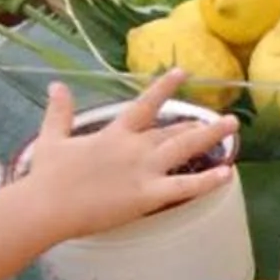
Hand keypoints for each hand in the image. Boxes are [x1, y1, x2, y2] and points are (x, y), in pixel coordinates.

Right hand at [16, 73, 235, 239]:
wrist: (47, 205)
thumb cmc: (47, 176)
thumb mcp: (51, 138)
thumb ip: (59, 111)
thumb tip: (56, 85)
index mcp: (114, 133)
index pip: (145, 105)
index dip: (164, 88)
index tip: (183, 73)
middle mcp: (134, 147)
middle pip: (173, 131)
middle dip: (198, 124)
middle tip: (222, 118)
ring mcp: (143, 170)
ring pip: (185, 149)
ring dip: (210, 137)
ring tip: (233, 127)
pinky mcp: (147, 195)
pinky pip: (184, 187)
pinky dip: (207, 181)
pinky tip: (228, 173)